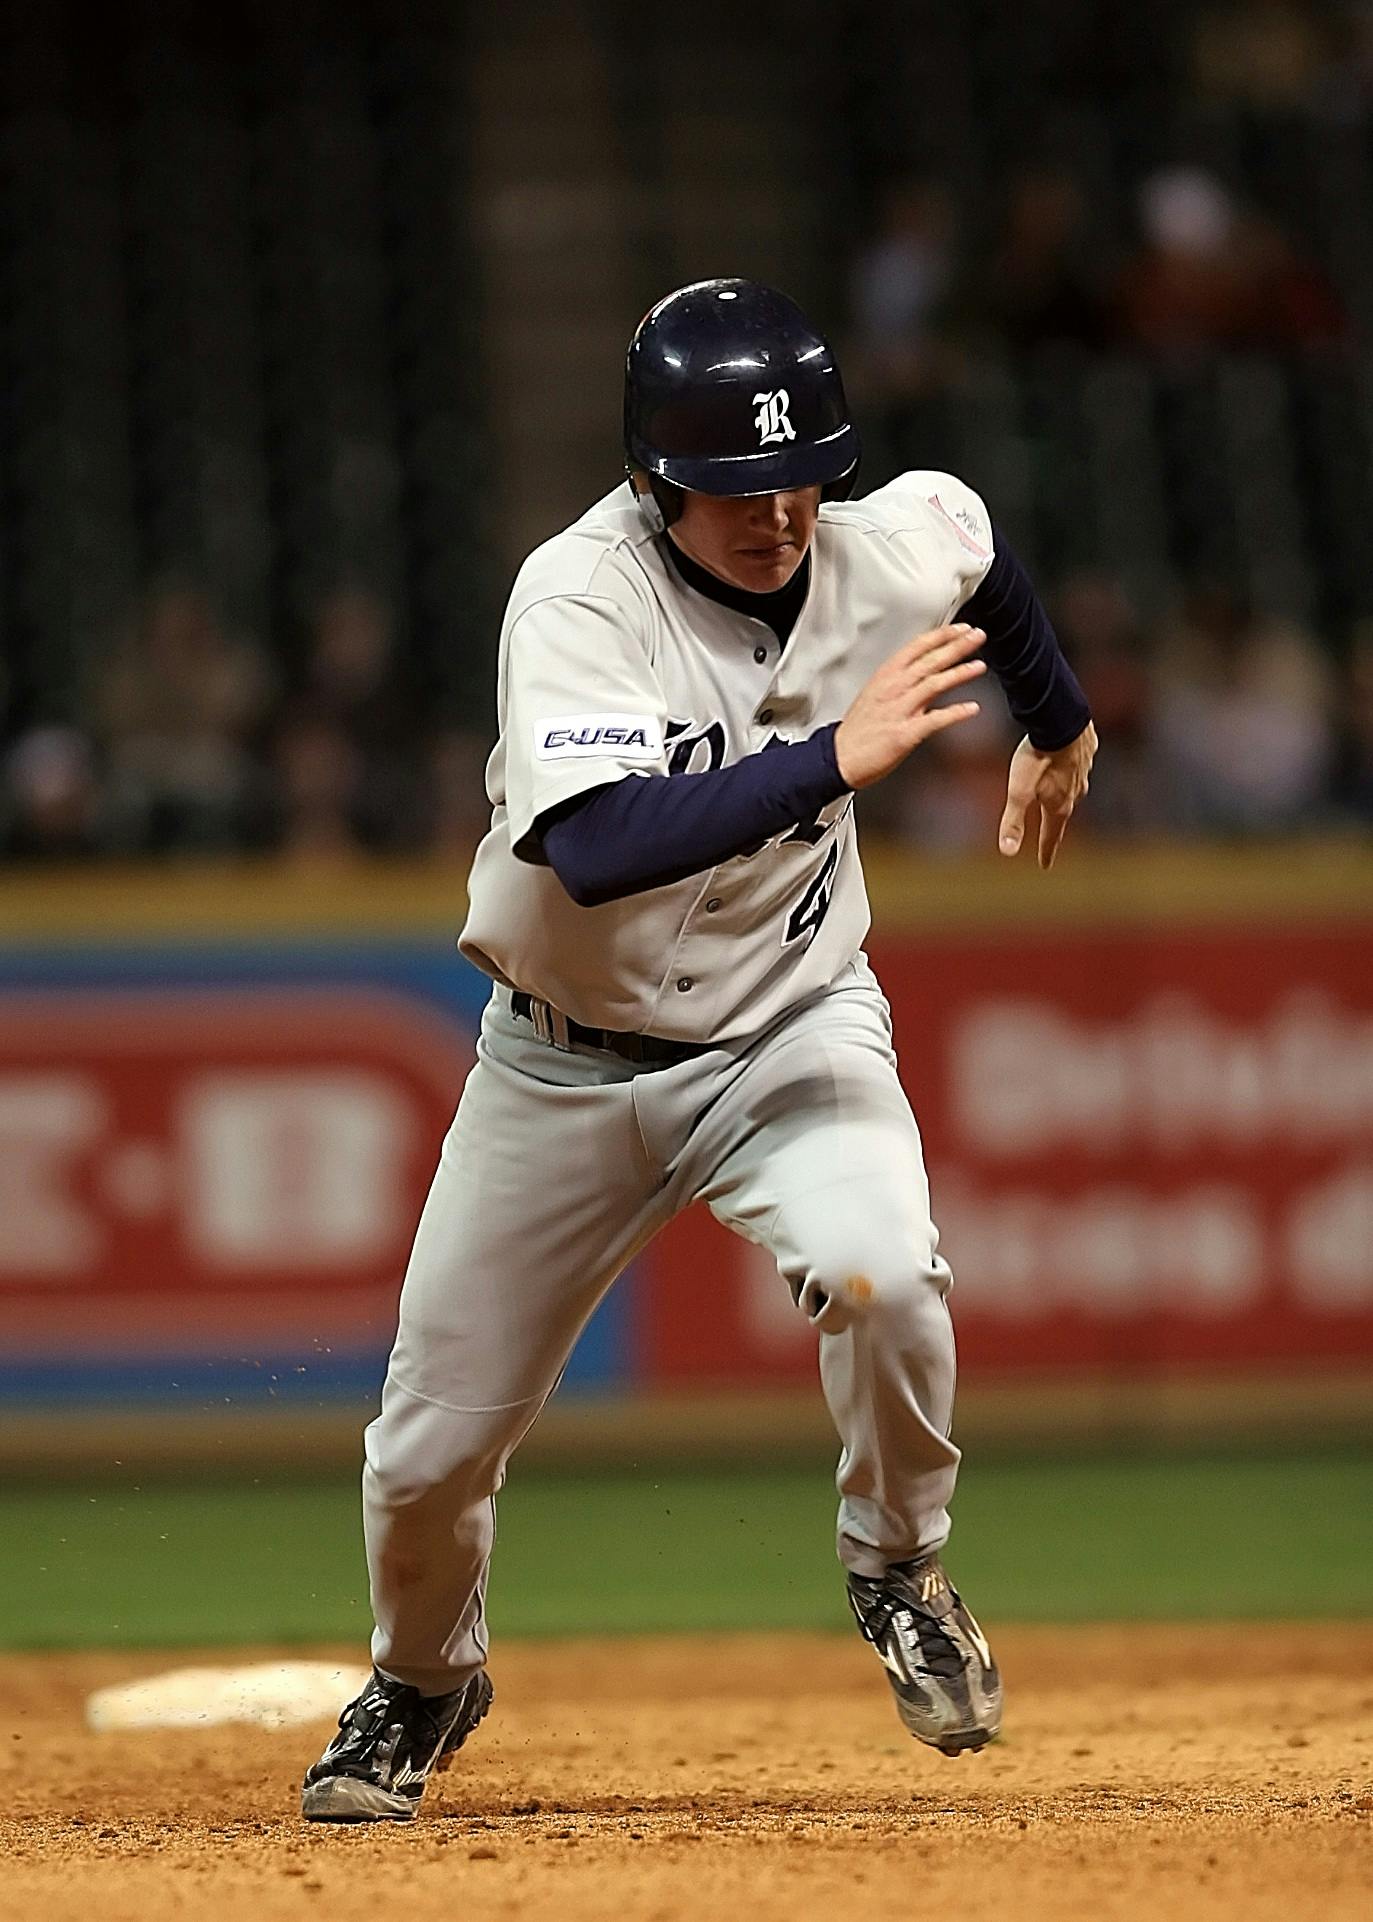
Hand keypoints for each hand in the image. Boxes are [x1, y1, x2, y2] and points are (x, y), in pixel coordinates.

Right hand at [835, 624, 986, 789]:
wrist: (840, 758)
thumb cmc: (857, 729)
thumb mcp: (874, 693)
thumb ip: (899, 681)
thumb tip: (921, 671)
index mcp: (885, 677)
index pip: (917, 647)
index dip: (941, 635)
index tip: (960, 628)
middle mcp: (894, 689)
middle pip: (930, 660)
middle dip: (957, 646)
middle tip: (977, 636)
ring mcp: (900, 710)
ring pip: (934, 684)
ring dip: (960, 673)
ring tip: (979, 666)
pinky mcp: (905, 733)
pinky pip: (935, 720)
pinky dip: (956, 713)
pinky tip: (972, 709)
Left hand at [998, 721, 1097, 869]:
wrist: (1060, 720)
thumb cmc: (1037, 758)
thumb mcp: (1018, 791)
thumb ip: (1012, 821)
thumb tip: (1007, 852)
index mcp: (1059, 805)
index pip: (1051, 836)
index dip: (1046, 852)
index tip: (1044, 866)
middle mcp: (1075, 792)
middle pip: (1062, 814)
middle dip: (1055, 825)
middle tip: (1051, 835)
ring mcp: (1084, 771)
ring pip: (1073, 789)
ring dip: (1065, 796)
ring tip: (1058, 800)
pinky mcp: (1087, 751)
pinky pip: (1079, 766)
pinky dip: (1072, 770)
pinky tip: (1069, 766)